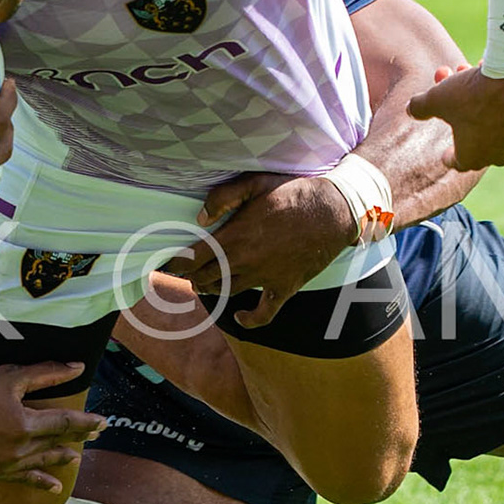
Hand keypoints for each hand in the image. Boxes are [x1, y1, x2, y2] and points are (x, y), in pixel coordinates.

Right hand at [0, 362, 105, 490]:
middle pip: (57, 442)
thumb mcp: (9, 376)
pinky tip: (56, 487)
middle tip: (97, 433)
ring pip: (43, 461)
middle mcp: (17, 448)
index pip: (65, 423)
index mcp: (24, 423)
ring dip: (62, 457)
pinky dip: (41, 482)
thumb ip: (46, 373)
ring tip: (77, 457)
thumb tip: (78, 367)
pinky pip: (24, 480)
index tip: (103, 422)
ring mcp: (5, 464)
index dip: (86, 422)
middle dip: (79, 436)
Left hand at [160, 170, 357, 327]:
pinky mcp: (284, 288)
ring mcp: (265, 278)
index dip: (177, 263)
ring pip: (228, 293)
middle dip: (192, 277)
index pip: (194, 258)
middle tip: (187, 273)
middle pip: (206, 279)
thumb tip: (200, 217)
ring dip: (212, 291)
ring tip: (205, 287)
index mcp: (235, 236)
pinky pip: (264, 313)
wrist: (334, 211)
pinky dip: (250, 320)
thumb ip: (223, 197)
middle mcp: (246, 261)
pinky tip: (240, 318)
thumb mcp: (255, 183)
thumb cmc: (293, 192)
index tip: (170, 264)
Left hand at [406, 65, 503, 169]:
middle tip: (447, 85)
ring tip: (467, 71)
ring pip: (493, 121)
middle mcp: (498, 155)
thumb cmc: (473, 94)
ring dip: (478, 100)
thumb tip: (410, 109)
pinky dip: (503, 101)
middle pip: (472, 133)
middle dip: (457, 109)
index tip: (445, 153)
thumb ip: (420, 107)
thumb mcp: (437, 98)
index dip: (448, 156)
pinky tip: (494, 80)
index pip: (457, 162)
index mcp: (473, 158)